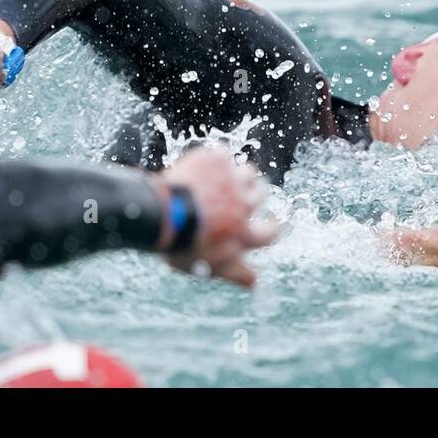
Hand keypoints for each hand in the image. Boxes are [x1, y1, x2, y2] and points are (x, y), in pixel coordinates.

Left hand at [159, 146, 276, 286]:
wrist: (164, 214)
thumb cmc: (186, 245)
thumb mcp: (211, 268)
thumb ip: (236, 273)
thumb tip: (255, 283)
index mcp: (244, 233)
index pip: (270, 233)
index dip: (272, 228)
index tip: (272, 223)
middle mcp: (244, 205)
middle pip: (261, 196)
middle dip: (257, 194)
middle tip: (245, 194)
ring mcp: (232, 180)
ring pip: (248, 173)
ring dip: (241, 176)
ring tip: (227, 178)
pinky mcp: (217, 161)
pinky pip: (223, 154)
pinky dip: (217, 160)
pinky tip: (204, 166)